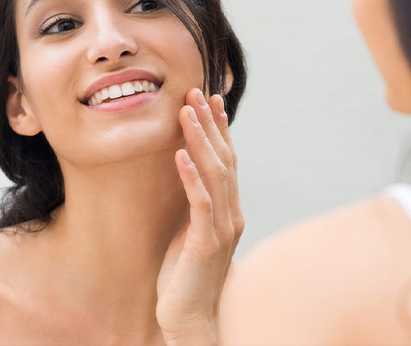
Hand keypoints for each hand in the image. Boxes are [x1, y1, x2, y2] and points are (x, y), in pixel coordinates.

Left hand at [156, 88, 242, 345]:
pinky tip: (178, 155)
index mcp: (230, 210)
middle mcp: (232, 215)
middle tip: (197, 92)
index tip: (210, 99)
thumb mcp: (191, 233)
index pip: (228, 160)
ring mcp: (222, 229)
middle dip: (210, 124)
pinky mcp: (205, 244)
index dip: (220, 129)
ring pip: (215, 174)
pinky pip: (200, 203)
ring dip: (199, 140)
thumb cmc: (185, 277)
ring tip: (186, 112)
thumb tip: (186, 175)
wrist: (190, 318)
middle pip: (225, 159)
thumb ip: (196, 205)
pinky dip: (190, 176)